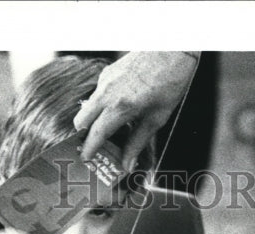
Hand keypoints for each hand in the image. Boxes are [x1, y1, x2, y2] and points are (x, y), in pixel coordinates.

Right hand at [74, 51, 198, 168]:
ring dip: (92, 122)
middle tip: (94, 149)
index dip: (89, 149)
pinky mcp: (107, 72)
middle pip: (81, 120)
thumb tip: (127, 164)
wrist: (173, 48)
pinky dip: (100, 107)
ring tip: (107, 134)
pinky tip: (115, 113)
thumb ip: (138, 142)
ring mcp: (105, 80)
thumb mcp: (157, 118)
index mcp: (120, 107)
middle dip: (84, 136)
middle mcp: (107, 92)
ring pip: (87, 107)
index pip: (95, 133)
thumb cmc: (170, 81)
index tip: (86, 159)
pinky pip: (96, 95)